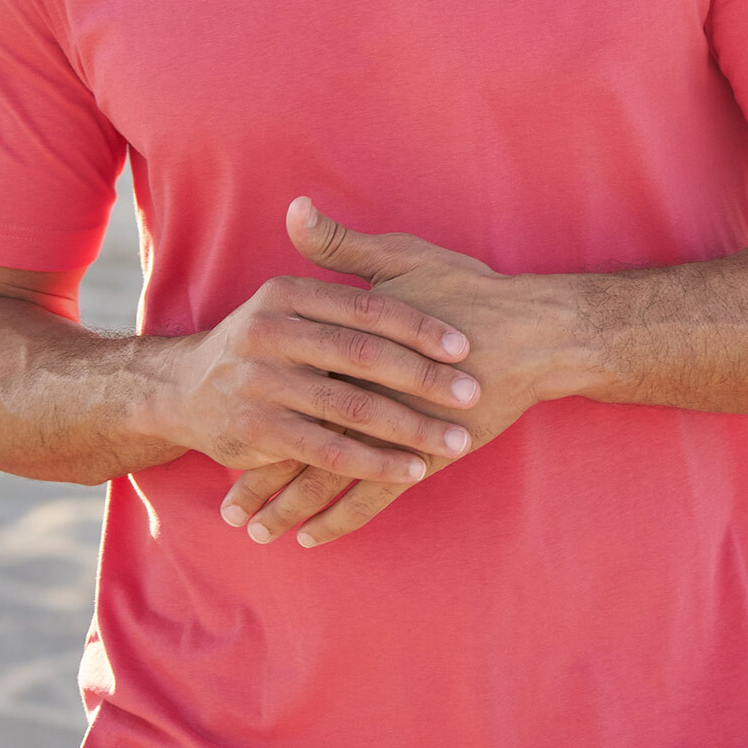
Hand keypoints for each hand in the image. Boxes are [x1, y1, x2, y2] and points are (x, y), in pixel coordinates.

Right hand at [159, 229, 481, 485]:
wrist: (182, 390)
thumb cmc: (262, 337)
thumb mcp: (285, 292)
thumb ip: (315, 257)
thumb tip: (303, 204)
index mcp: (286, 294)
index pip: (367, 308)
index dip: (419, 327)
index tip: (465, 346)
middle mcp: (270, 335)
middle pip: (363, 357)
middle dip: (424, 379)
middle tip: (471, 394)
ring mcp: (261, 386)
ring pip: (350, 409)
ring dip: (409, 428)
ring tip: (456, 440)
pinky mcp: (257, 433)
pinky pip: (329, 452)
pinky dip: (374, 463)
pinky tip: (411, 471)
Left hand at [220, 198, 578, 546]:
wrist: (533, 333)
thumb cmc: (467, 291)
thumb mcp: (401, 258)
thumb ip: (341, 245)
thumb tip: (294, 210)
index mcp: (349, 346)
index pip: (288, 384)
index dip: (252, 411)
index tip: (214, 433)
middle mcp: (363, 390)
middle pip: (299, 440)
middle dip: (261, 478)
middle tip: (227, 511)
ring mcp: (392, 427)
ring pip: (328, 477)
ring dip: (291, 506)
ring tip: (256, 533)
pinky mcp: (423, 452)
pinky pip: (372, 495)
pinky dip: (340, 518)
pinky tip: (312, 537)